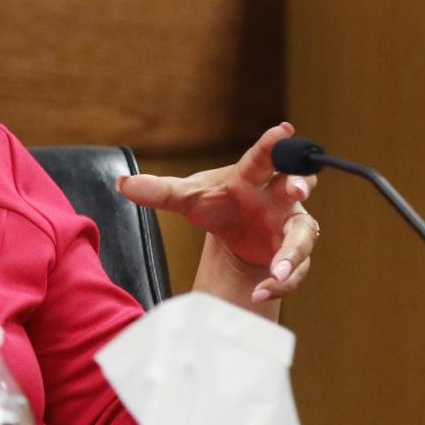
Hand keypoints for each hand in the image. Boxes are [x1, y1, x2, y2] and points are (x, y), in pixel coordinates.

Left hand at [117, 123, 319, 302]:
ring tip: (277, 270)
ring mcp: (290, 225)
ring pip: (303, 235)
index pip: (263, 156)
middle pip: (297, 183)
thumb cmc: (217, 204)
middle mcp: (278, 196)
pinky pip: (295, 270)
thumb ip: (159, 191)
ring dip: (292, 251)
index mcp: (252, 176)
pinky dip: (279, 283)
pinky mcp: (293, 254)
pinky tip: (258, 294)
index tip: (283, 129)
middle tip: (296, 188)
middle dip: (299, 183)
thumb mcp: (187, 198)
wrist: (233, 235)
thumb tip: (122, 184)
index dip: (275, 143)